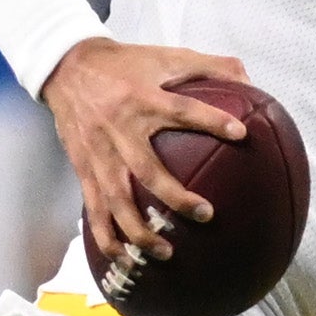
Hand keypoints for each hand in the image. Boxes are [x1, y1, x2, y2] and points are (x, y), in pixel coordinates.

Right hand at [42, 37, 253, 275]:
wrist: (66, 67)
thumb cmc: (123, 64)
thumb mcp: (163, 55)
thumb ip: (208, 66)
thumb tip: (250, 81)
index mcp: (143, 98)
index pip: (182, 109)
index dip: (210, 120)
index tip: (240, 135)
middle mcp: (120, 128)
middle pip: (148, 169)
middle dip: (176, 197)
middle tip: (207, 215)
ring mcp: (99, 153)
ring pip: (118, 199)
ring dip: (140, 230)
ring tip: (167, 252)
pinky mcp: (84, 168)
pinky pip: (94, 208)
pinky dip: (107, 237)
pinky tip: (124, 259)